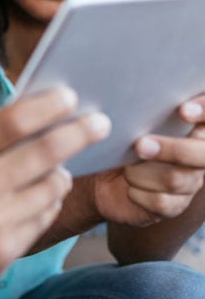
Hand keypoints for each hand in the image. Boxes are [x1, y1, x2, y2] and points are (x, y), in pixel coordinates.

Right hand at [0, 86, 110, 298]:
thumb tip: (24, 118)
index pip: (13, 121)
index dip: (48, 105)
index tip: (69, 96)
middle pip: (45, 151)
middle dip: (80, 132)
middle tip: (99, 122)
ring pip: (52, 187)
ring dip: (62, 172)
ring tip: (60, 166)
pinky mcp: (5, 253)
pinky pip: (43, 218)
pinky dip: (48, 201)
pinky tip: (40, 196)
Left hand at [95, 93, 204, 225]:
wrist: (103, 176)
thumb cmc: (120, 139)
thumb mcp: (129, 120)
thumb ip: (142, 108)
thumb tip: (137, 93)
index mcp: (192, 127)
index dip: (203, 111)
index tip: (182, 111)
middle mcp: (197, 155)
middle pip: (202, 155)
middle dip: (171, 149)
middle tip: (140, 145)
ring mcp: (189, 182)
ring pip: (176, 179)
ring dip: (142, 172)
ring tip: (125, 166)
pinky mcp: (174, 206)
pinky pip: (162, 202)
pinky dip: (138, 193)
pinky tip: (128, 186)